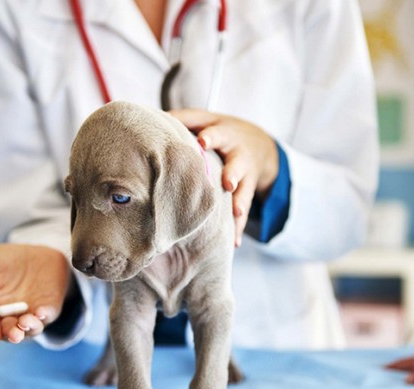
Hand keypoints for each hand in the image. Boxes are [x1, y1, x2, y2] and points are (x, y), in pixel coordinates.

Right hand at [0, 244, 69, 342]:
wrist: (33, 251)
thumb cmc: (3, 262)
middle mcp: (9, 317)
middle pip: (8, 332)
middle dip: (10, 333)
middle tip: (13, 334)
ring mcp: (30, 314)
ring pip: (28, 329)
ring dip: (28, 328)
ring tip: (25, 322)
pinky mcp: (48, 308)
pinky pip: (47, 316)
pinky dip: (44, 316)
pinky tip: (40, 312)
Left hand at [170, 109, 278, 246]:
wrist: (261, 146)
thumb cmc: (221, 132)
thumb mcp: (206, 120)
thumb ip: (183, 120)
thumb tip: (152, 120)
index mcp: (224, 135)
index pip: (216, 134)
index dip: (210, 138)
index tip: (202, 142)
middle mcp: (238, 156)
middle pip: (236, 164)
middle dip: (232, 173)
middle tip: (228, 183)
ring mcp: (245, 177)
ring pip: (244, 191)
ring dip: (239, 203)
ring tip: (236, 213)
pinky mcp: (247, 194)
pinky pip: (244, 213)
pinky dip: (238, 228)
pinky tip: (234, 242)